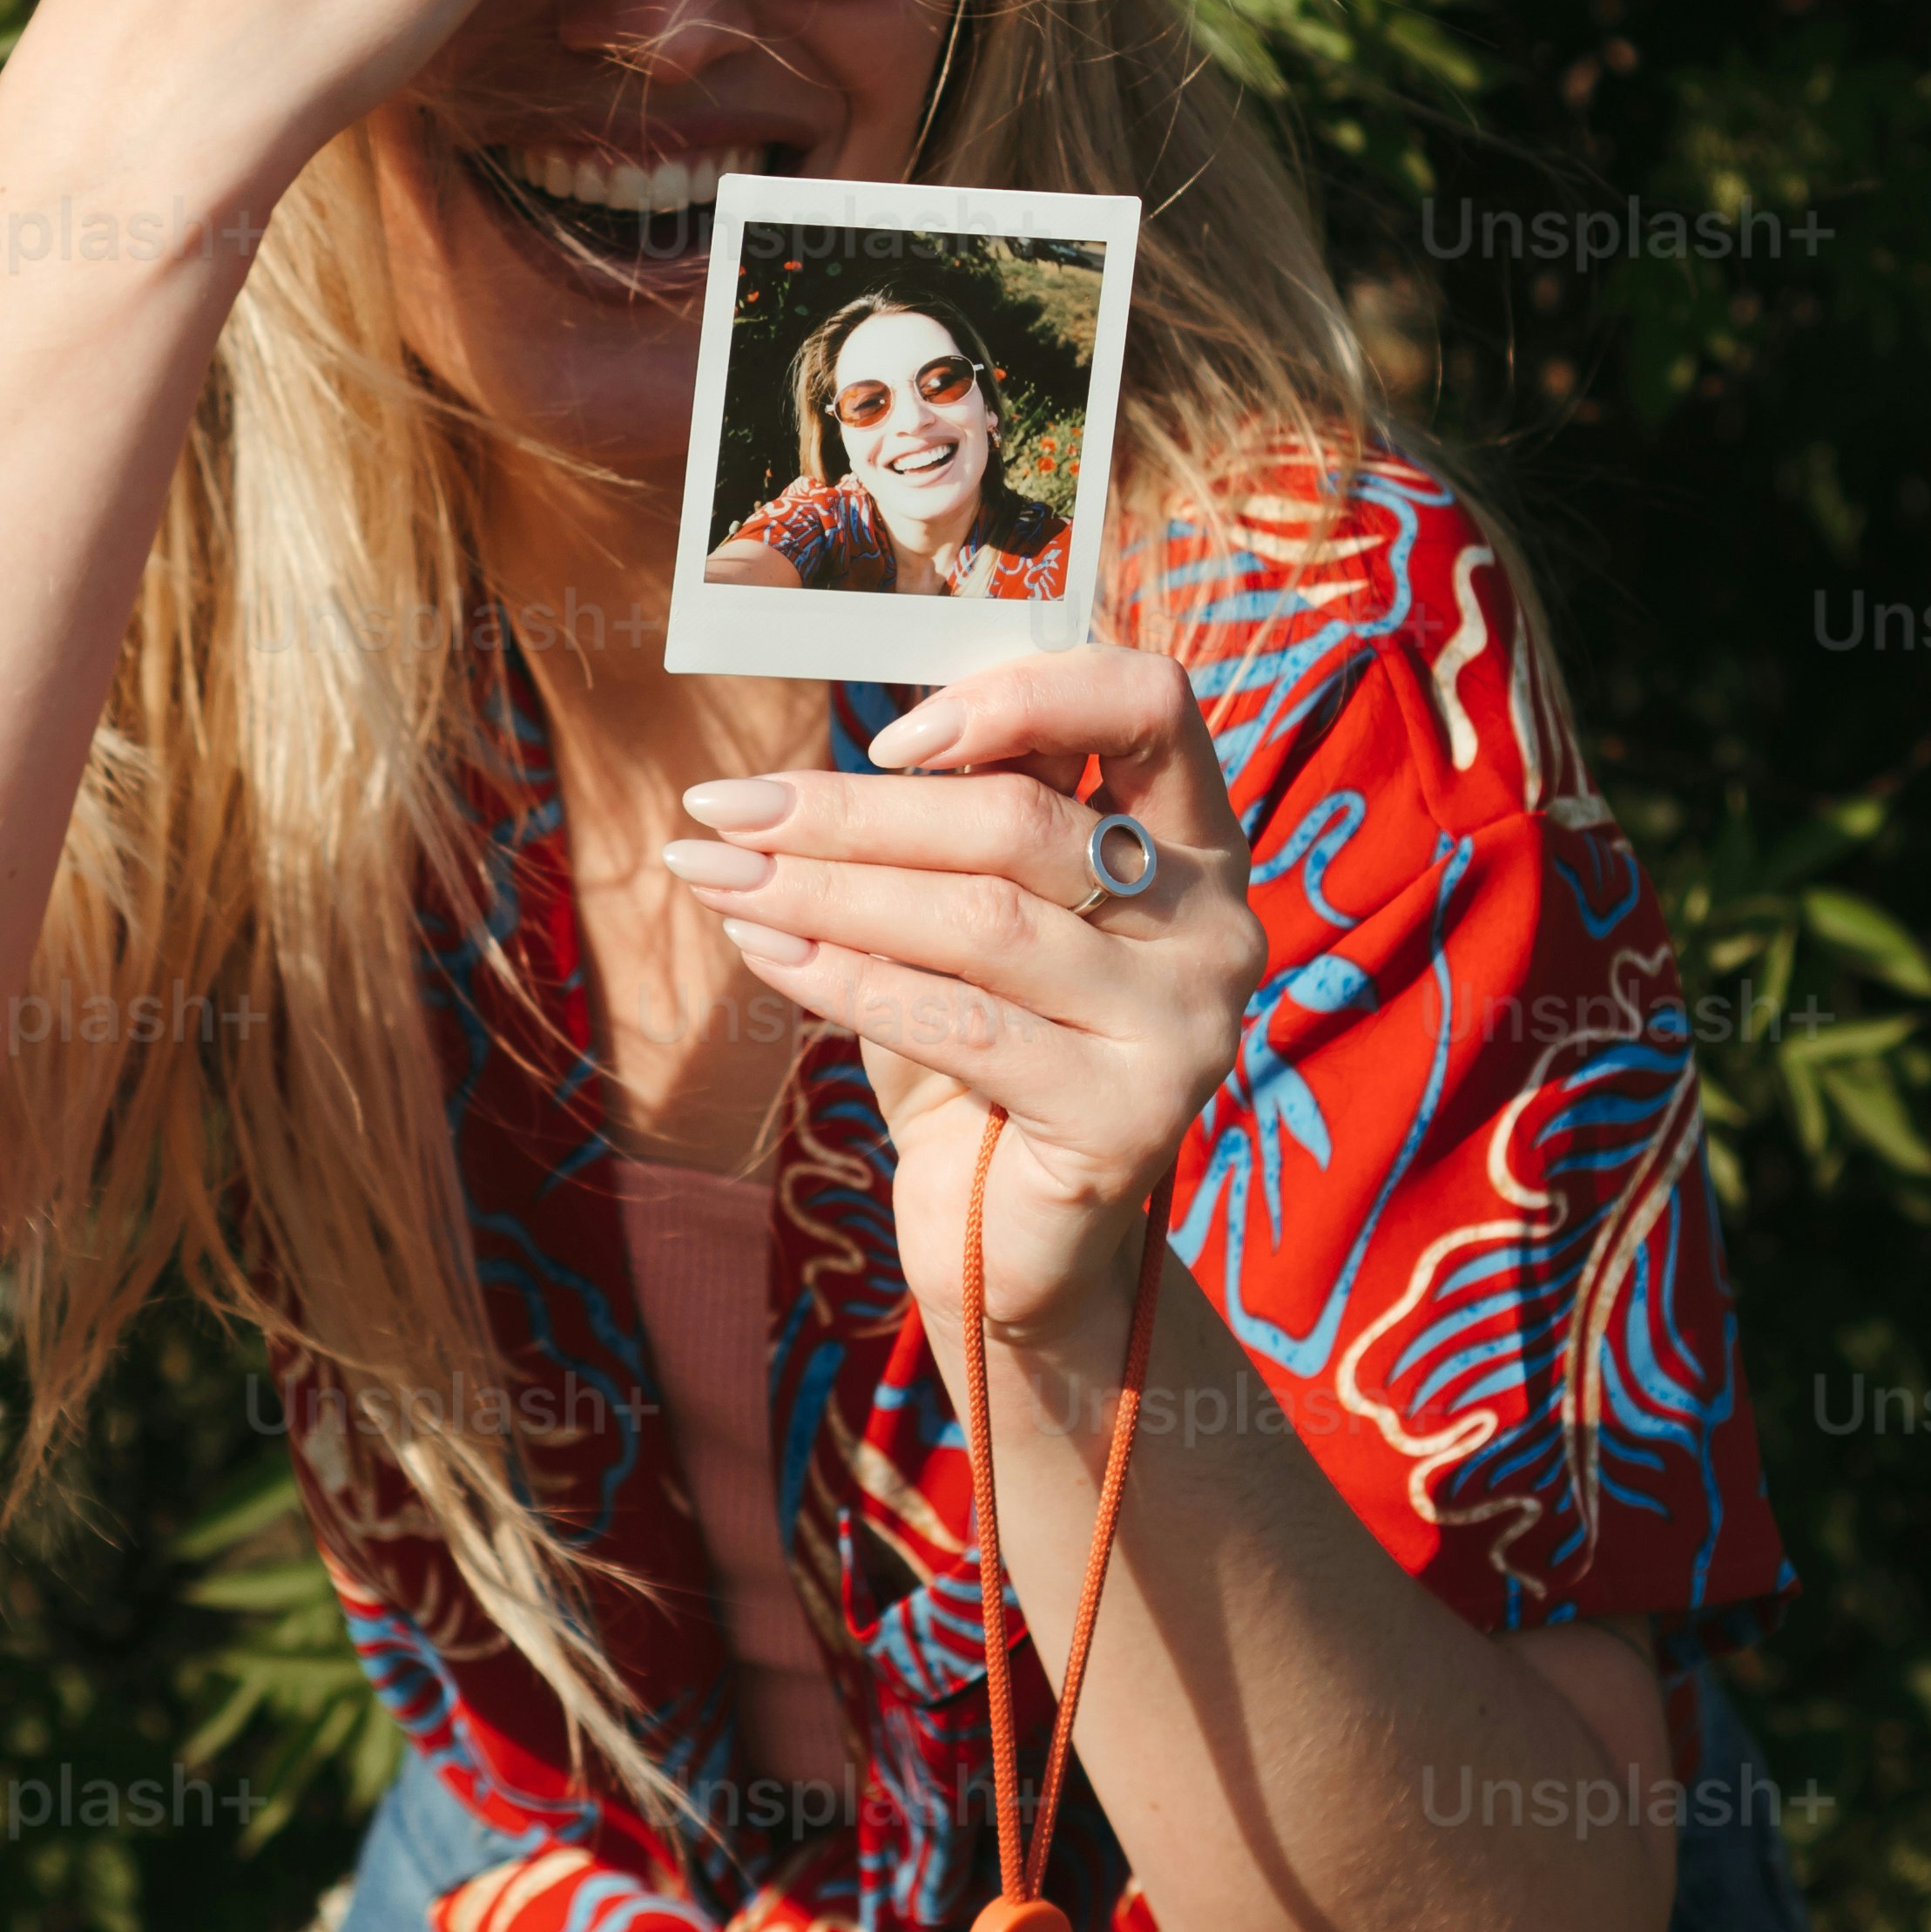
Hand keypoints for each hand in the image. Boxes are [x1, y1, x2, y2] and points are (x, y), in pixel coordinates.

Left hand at [663, 649, 1259, 1347]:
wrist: (1007, 1238)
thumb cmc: (983, 1046)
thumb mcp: (978, 909)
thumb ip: (961, 817)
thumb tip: (845, 742)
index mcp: (1196, 839)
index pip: (1150, 702)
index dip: (1023, 694)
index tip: (890, 737)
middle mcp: (1217, 922)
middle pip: (1024, 821)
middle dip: (852, 810)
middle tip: (725, 806)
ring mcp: (1186, 1023)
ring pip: (981, 919)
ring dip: (824, 887)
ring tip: (714, 870)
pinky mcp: (1130, 1116)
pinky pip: (958, 1021)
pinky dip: (840, 977)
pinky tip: (759, 947)